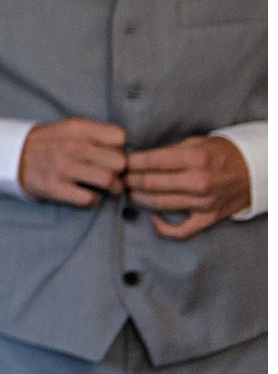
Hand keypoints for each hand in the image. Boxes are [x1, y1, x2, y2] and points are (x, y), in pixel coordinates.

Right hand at [18, 118, 126, 206]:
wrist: (11, 156)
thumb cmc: (48, 144)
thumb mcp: (68, 128)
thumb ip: (96, 134)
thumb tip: (126, 150)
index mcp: (77, 128)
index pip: (120, 138)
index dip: (119, 148)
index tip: (112, 154)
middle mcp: (72, 146)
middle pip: (119, 162)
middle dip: (120, 171)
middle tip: (113, 175)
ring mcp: (63, 167)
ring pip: (108, 181)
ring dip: (112, 188)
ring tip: (107, 188)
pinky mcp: (55, 187)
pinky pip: (89, 199)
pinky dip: (92, 200)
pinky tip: (86, 194)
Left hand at [124, 135, 250, 239]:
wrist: (254, 171)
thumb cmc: (221, 153)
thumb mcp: (196, 142)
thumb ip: (169, 151)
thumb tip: (138, 158)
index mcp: (194, 158)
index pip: (151, 161)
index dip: (130, 163)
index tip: (118, 162)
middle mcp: (198, 181)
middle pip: (151, 183)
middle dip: (129, 180)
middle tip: (119, 177)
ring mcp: (204, 203)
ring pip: (159, 203)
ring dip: (139, 198)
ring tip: (129, 191)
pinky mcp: (209, 218)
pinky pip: (181, 230)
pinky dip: (162, 227)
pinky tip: (151, 217)